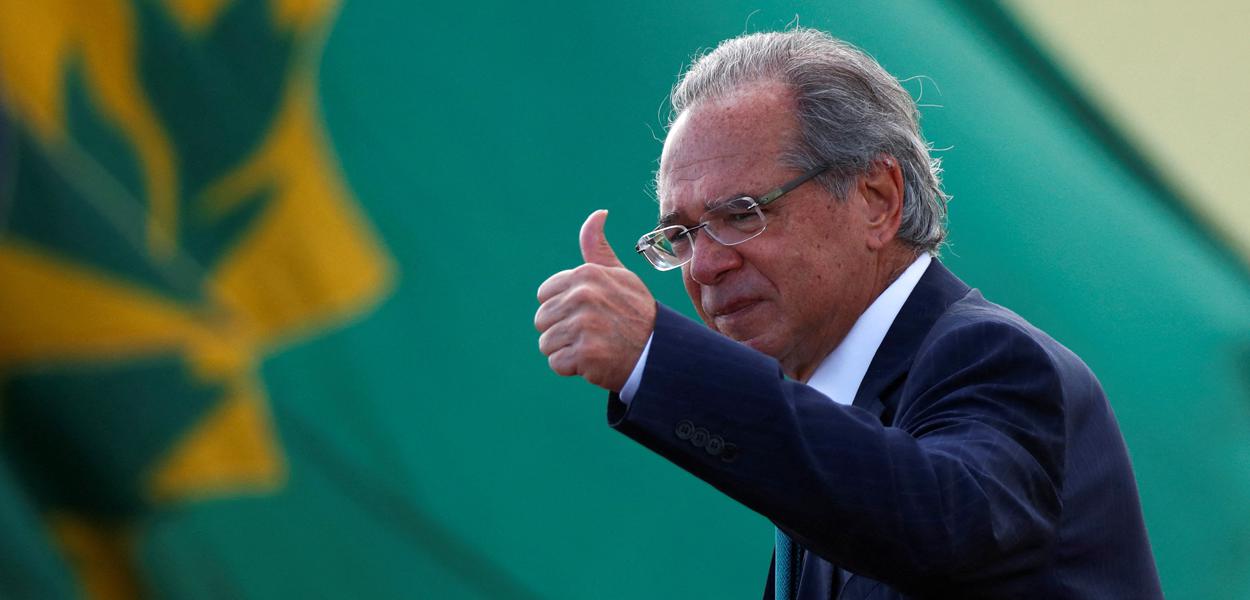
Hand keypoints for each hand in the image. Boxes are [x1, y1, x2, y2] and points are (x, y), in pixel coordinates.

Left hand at [535, 210, 655, 391]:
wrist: (659, 353)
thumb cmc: (635, 314)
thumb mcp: (620, 276)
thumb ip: (598, 249)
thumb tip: (597, 213)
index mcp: (587, 275)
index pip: (544, 295)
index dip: (562, 308)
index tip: (587, 313)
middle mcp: (583, 296)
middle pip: (541, 319)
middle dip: (561, 330)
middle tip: (592, 333)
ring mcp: (584, 325)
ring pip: (546, 343)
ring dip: (565, 350)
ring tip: (593, 346)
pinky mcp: (584, 354)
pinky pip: (556, 363)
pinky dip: (571, 368)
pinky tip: (593, 361)